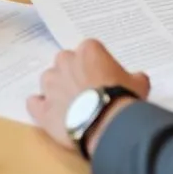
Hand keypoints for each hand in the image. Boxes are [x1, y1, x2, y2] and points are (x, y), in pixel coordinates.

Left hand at [27, 40, 149, 151]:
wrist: (107, 123)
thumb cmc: (123, 98)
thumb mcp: (139, 83)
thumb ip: (134, 77)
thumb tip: (137, 79)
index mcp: (88, 50)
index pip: (90, 52)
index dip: (96, 66)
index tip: (103, 78)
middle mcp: (65, 61)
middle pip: (66, 62)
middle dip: (73, 73)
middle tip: (87, 90)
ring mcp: (51, 84)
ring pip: (48, 80)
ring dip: (56, 88)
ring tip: (71, 104)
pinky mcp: (42, 108)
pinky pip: (34, 103)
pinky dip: (39, 106)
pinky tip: (49, 112)